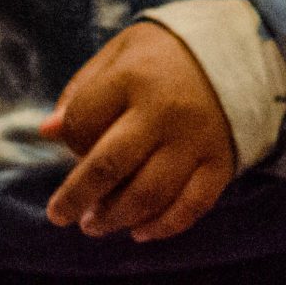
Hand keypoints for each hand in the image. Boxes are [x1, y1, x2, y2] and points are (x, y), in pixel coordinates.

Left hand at [41, 22, 235, 242]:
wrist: (237, 52)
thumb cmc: (163, 54)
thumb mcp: (118, 53)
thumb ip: (82, 90)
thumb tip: (48, 131)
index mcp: (132, 78)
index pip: (85, 121)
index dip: (70, 140)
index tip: (69, 145)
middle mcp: (164, 113)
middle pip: (112, 165)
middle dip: (78, 196)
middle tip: (59, 215)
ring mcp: (195, 142)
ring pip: (150, 193)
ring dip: (116, 217)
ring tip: (93, 225)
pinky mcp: (221, 164)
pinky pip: (191, 206)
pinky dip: (163, 226)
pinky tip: (138, 232)